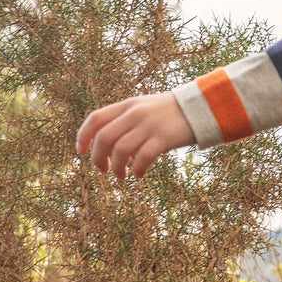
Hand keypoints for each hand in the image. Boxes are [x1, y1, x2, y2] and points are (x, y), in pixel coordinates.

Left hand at [76, 92, 193, 178]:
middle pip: (104, 137)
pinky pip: (143, 158)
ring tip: (122, 176)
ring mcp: (149, 125)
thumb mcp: (144, 108)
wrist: (200, 108)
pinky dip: (137, 169)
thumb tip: (106, 141)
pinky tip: (138, 174)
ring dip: (117, 168)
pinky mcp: (164, 138)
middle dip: (98, 158)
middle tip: (103, 171)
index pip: (95, 119)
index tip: (81, 151)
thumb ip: (125, 119)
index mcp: (127, 105)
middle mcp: (135, 114)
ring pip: (121, 150)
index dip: (83, 136)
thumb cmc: (170, 113)